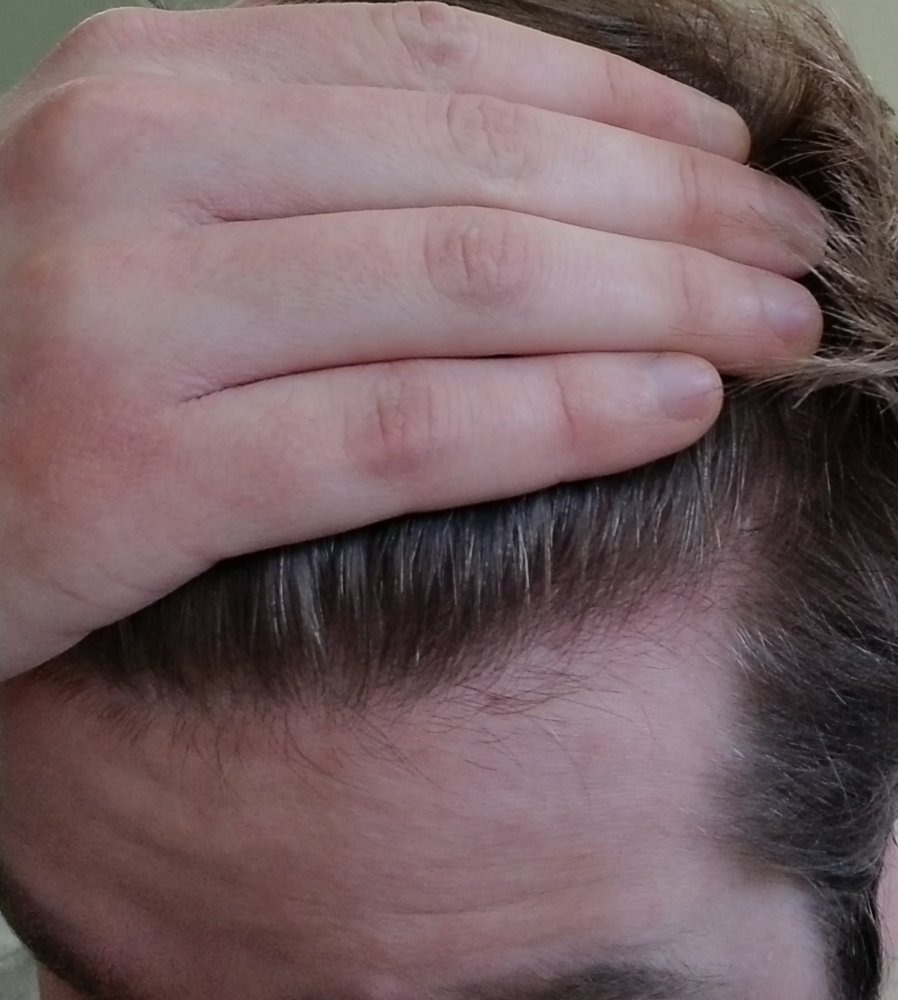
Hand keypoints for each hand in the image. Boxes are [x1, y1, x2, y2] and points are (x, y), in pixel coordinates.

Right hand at [0, 1, 823, 680]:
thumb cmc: (49, 351)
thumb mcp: (171, 209)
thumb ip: (326, 166)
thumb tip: (537, 162)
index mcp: (154, 78)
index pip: (446, 60)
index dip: (623, 107)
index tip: (733, 163)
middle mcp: (135, 164)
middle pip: (483, 171)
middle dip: (674, 211)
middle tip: (790, 254)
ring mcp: (129, 316)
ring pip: (464, 288)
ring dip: (654, 304)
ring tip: (772, 328)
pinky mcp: (139, 469)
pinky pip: (403, 429)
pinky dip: (559, 416)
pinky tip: (675, 408)